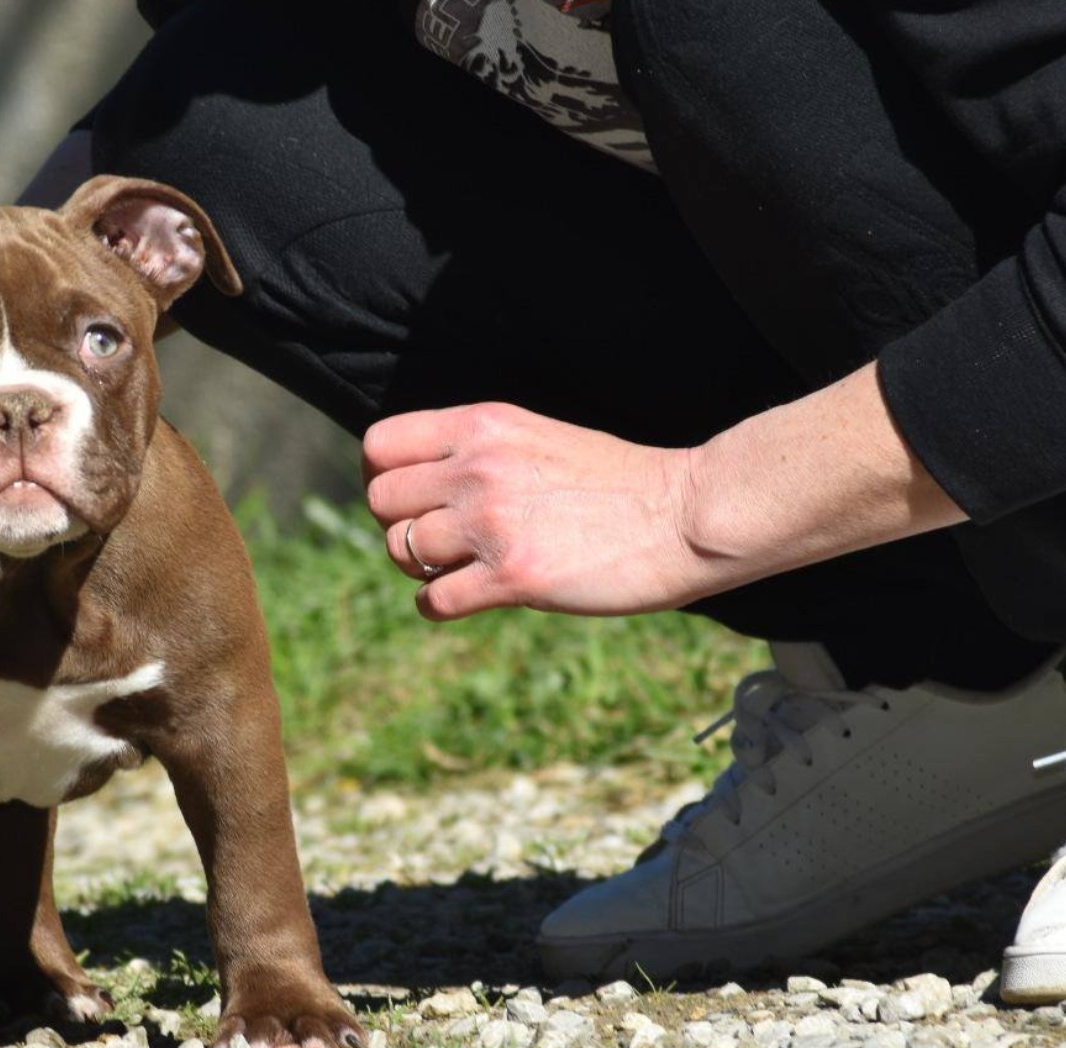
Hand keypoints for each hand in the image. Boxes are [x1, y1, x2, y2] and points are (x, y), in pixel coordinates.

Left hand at [365, 403, 708, 619]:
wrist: (685, 515)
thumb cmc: (617, 481)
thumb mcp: (536, 437)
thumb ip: (478, 450)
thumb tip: (420, 481)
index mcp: (483, 425)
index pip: (380, 445)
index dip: (383, 477)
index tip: (408, 498)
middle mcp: (478, 468)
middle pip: (380, 501)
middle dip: (398, 525)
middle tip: (436, 539)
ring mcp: (492, 523)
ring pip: (401, 550)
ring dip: (420, 567)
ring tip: (458, 567)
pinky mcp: (513, 577)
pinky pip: (434, 599)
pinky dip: (438, 604)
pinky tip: (466, 597)